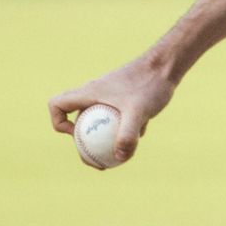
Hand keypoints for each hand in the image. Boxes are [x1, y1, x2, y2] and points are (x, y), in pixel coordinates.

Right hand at [48, 55, 176, 166]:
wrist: (168, 65)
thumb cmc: (150, 84)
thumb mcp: (138, 111)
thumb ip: (127, 134)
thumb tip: (118, 158)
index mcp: (89, 92)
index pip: (57, 105)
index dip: (59, 123)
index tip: (77, 136)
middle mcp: (95, 92)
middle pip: (78, 119)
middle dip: (84, 142)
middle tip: (99, 160)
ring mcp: (110, 94)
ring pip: (99, 119)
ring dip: (107, 135)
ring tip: (122, 151)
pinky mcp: (124, 96)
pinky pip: (117, 116)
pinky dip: (124, 126)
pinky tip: (143, 131)